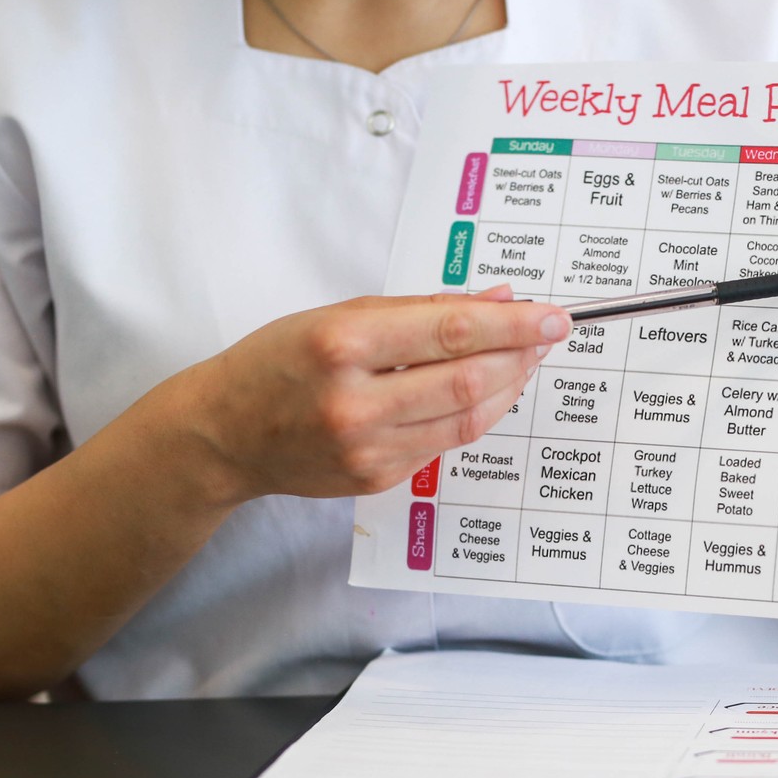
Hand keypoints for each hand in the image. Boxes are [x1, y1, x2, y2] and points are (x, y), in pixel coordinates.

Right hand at [172, 284, 569, 504]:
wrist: (225, 434)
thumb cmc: (280, 362)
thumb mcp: (338, 316)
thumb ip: (420, 310)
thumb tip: (497, 300)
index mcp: (342, 343)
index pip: (451, 331)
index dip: (513, 324)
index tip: (553, 315)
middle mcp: (355, 401)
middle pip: (469, 380)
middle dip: (522, 354)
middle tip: (550, 334)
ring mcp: (367, 448)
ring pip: (467, 419)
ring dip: (508, 387)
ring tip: (527, 359)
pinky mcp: (376, 478)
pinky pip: (445, 443)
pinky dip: (476, 414)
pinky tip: (488, 390)